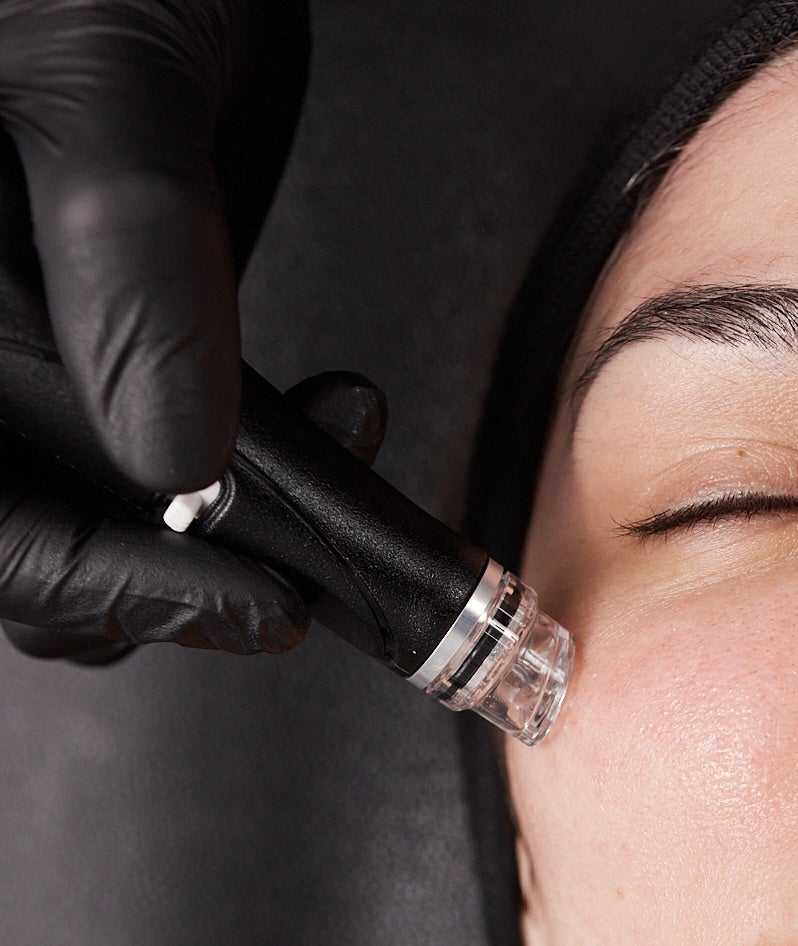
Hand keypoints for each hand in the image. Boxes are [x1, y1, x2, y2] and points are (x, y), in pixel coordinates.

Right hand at [0, 0, 337, 663]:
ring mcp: (35, 341)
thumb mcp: (103, 70)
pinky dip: (255, 468)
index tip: (259, 601)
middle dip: (179, 574)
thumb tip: (174, 460)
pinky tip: (333, 417)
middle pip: (37, 539)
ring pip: (102, 512)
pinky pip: (160, 447)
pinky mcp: (108, 328)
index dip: (112, 587)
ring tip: (339, 462)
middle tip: (305, 572)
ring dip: (232, 530)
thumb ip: (129, 253)